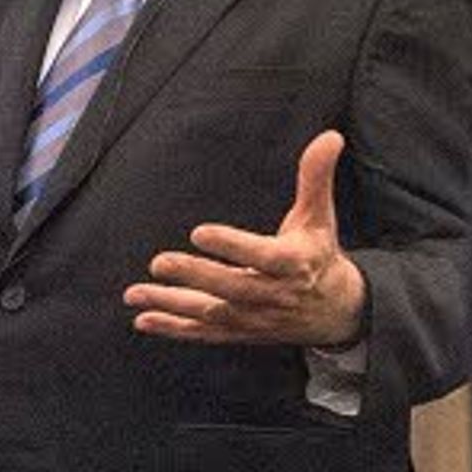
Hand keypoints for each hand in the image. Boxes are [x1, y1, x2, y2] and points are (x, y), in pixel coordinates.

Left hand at [127, 130, 368, 348]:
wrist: (336, 312)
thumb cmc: (318, 254)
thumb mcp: (320, 216)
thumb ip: (316, 177)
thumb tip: (330, 137)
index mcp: (294, 263)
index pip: (262, 256)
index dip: (232, 246)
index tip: (199, 232)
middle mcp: (274, 295)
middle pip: (231, 288)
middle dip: (194, 276)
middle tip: (159, 262)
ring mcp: (255, 318)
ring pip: (211, 313)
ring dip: (171, 304)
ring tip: (135, 293)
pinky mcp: (241, 332)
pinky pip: (204, 334)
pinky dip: (173, 329)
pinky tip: (143, 319)